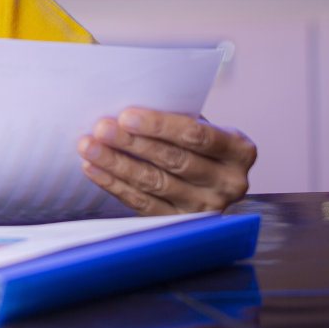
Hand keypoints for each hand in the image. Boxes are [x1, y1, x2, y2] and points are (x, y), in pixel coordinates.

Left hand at [78, 108, 255, 213]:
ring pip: (156, 183)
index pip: (197, 136)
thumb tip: (124, 105)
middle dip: (133, 143)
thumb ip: (174, 115)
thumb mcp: (197, 123)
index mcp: (239, 150)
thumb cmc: (194, 140)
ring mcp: (208, 206)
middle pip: (175, 160)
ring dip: (117, 163)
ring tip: (89, 147)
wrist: (207, 176)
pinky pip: (143, 203)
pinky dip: (115, 184)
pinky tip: (93, 168)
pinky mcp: (182, 222)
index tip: (126, 115)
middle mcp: (230, 182)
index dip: (159, 126)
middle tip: (101, 129)